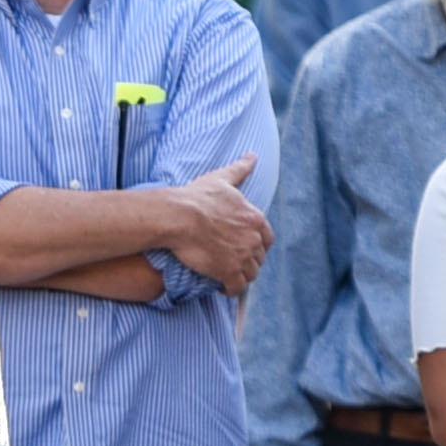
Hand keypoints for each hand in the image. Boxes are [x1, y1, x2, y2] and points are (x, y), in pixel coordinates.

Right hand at [153, 158, 269, 292]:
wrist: (179, 217)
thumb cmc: (197, 197)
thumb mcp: (221, 179)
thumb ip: (240, 169)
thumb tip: (252, 155)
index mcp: (255, 218)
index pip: (267, 238)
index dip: (257, 244)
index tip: (246, 247)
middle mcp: (253, 239)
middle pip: (259, 257)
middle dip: (249, 260)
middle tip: (233, 261)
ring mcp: (242, 257)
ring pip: (250, 274)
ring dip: (241, 276)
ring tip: (228, 275)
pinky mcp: (228, 272)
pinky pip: (236, 288)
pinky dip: (231, 289)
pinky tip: (222, 287)